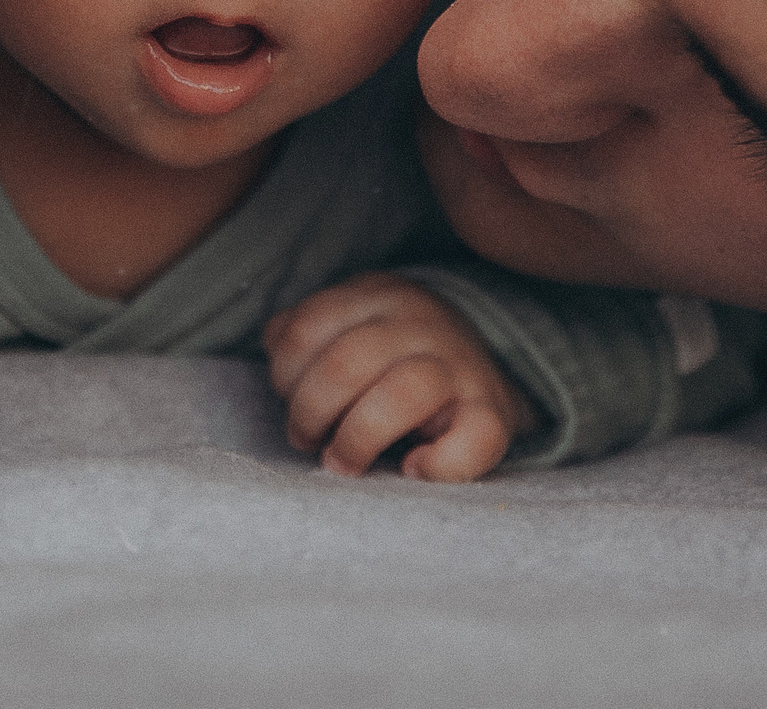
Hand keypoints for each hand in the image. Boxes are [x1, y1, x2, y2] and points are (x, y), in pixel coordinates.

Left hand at [263, 273, 533, 482]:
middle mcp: (422, 322)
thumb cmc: (394, 362)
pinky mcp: (493, 413)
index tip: (289, 401)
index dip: (285, 375)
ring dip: (356, 440)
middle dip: (310, 413)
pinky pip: (472, 439)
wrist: (483, 374)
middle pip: (346, 363)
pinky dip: (437, 465)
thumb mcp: (351, 326)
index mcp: (379, 295)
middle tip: (307, 441)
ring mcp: (461, 365)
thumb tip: (273, 345)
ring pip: (402, 394)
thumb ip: (306, 333)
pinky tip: (412, 470)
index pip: (307, 327)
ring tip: (342, 463)